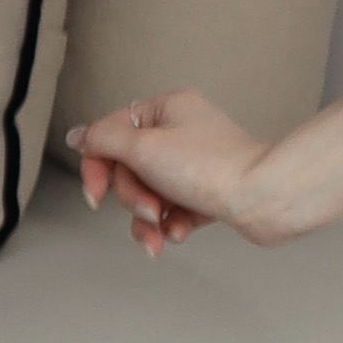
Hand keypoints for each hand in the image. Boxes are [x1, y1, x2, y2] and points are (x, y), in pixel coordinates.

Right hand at [75, 92, 277, 250]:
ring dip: (148, 219)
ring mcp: (194, 165)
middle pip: (129, 169)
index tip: (95, 195)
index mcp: (166, 109)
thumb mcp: (144, 147)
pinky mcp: (207, 193)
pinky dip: (172, 225)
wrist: (264, 199)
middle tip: (150, 208)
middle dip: (133, 198)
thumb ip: (104, 140)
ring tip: (160, 232)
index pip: (111, 135)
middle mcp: (181, 132)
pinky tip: (179, 233)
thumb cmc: (212, 168)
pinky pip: (173, 211)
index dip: (98, 167)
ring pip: (149, 195)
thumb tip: (78, 134)